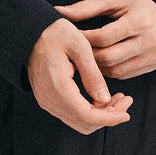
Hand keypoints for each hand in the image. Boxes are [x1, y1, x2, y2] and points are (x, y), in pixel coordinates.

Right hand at [26, 18, 134, 132]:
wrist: (28, 30)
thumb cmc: (54, 32)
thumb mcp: (79, 46)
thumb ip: (92, 75)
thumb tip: (105, 100)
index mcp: (58, 88)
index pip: (88, 117)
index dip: (110, 118)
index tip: (127, 113)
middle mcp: (49, 100)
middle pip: (84, 124)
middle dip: (108, 117)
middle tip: (126, 100)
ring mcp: (46, 101)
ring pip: (79, 121)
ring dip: (100, 114)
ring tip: (118, 98)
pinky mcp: (47, 98)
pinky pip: (71, 113)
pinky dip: (90, 110)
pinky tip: (102, 97)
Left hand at [50, 0, 155, 79]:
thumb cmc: (132, 1)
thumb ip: (86, 7)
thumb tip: (58, 11)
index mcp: (140, 21)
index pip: (103, 38)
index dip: (83, 39)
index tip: (70, 36)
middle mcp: (150, 41)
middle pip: (108, 57)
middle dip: (88, 55)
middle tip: (74, 51)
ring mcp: (153, 55)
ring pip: (115, 70)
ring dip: (96, 66)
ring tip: (85, 56)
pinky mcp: (153, 65)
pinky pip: (124, 75)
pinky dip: (108, 70)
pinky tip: (99, 62)